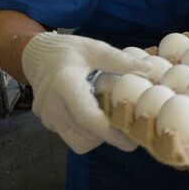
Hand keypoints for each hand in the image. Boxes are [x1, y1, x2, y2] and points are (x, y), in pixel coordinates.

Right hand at [21, 32, 142, 153]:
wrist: (37, 56)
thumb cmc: (69, 51)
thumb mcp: (95, 48)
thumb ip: (120, 61)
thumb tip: (150, 71)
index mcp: (64, 83)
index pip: (86, 116)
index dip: (110, 133)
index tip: (131, 141)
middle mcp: (52, 105)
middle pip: (85, 133)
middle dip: (110, 136)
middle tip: (132, 131)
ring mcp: (47, 117)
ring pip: (78, 141)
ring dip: (98, 137)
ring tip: (112, 120)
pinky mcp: (47, 123)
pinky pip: (72, 137)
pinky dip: (87, 134)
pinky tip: (96, 118)